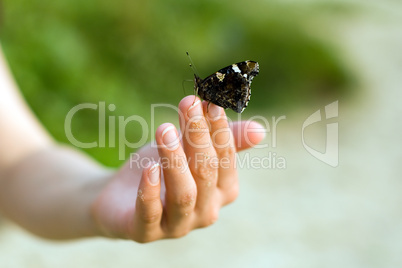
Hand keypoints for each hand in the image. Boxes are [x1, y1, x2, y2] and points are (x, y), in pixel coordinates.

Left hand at [90, 96, 264, 241]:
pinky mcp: (146, 232)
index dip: (219, 130)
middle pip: (206, 172)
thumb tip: (260, 130)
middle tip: (187, 104)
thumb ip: (222, 140)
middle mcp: (206, 211)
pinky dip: (150, 190)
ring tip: (164, 129)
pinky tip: (148, 167)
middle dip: (197, 136)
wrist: (121, 197)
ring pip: (184, 194)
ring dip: (175, 160)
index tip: (210, 103)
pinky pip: (151, 214)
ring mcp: (178, 225)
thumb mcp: (189, 149)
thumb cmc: (163, 170)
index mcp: (223, 191)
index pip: (226, 158)